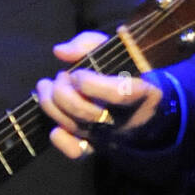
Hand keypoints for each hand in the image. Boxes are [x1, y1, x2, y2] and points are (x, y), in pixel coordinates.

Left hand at [36, 31, 162, 160]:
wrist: (147, 106)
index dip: (89, 83)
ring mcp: (109, 135)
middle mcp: (124, 119)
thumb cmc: (130, 72)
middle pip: (86, 113)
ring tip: (47, 86)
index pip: (116, 94)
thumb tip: (59, 52)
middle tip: (61, 76)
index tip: (78, 72)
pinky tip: (54, 123)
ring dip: (51, 105)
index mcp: (140, 92)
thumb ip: (88, 43)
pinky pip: (76, 152)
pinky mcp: (96, 146)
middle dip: (63, 92)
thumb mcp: (117, 49)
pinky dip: (60, 139)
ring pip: (74, 126)